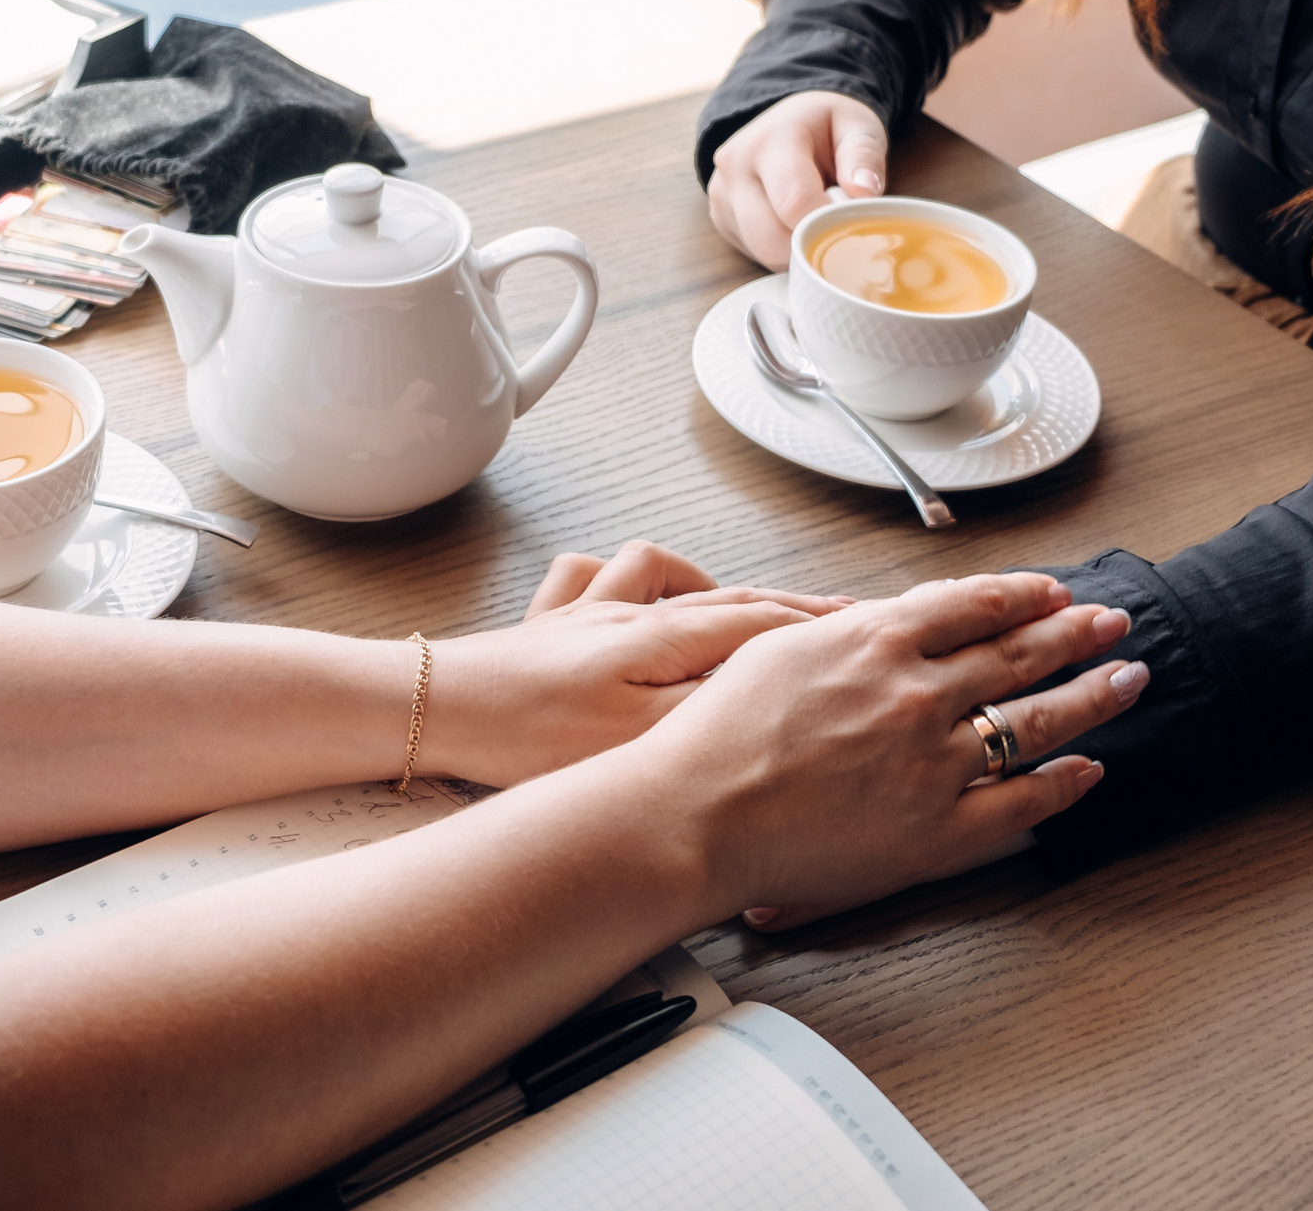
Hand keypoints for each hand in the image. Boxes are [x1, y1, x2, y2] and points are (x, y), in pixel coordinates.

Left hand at [428, 541, 851, 788]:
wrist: (439, 710)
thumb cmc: (529, 735)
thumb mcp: (640, 737)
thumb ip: (715, 709)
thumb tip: (778, 690)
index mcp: (665, 637)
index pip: (765, 624)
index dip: (823, 628)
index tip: (873, 628)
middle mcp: (632, 612)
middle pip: (730, 595)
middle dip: (790, 604)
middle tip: (843, 612)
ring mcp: (588, 612)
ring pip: (663, 574)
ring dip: (709, 582)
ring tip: (740, 601)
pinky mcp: (547, 625)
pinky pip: (591, 577)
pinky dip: (622, 578)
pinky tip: (627, 591)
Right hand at [635, 573, 1147, 928]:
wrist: (694, 813)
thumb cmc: (712, 738)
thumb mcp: (772, 649)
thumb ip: (836, 631)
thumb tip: (875, 619)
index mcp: (875, 643)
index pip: (971, 606)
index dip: (1021, 596)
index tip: (1051, 591)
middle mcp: (917, 694)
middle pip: (1018, 653)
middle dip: (1075, 632)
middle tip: (1112, 620)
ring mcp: (935, 762)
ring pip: (1037, 719)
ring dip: (1092, 693)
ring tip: (1128, 677)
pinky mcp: (939, 828)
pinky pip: (1022, 802)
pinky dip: (1064, 783)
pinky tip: (1088, 769)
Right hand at [705, 90, 889, 269]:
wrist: (787, 118)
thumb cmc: (825, 125)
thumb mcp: (856, 124)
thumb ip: (863, 156)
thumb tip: (865, 193)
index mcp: (772, 140)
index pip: (795, 202)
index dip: (828, 225)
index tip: (852, 222)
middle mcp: (735, 167)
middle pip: (771, 239)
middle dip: (810, 243)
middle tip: (835, 226)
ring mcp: (721, 195)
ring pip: (762, 252)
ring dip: (795, 250)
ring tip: (813, 221)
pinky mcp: (719, 217)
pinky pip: (753, 253)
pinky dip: (780, 249)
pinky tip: (792, 224)